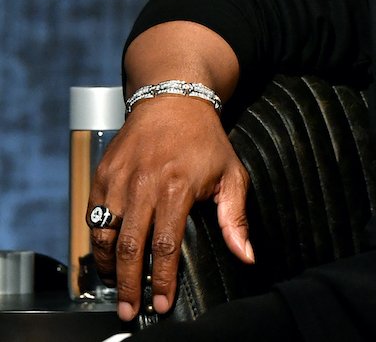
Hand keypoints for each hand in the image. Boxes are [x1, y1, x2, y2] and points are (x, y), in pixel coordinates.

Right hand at [87, 97, 252, 321]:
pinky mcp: (102, 176)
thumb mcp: (231, 174)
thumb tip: (247, 255)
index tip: (160, 302)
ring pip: (104, 236)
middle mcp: (143, 186)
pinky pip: (93, 217)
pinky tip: (108, 255)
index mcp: (176, 188)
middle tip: (130, 309)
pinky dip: (98, 241)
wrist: (173, 101)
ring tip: (118, 286)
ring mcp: (118, 181)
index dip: (161, 280)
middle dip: (129, 285)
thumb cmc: (205, 140)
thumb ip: (235, 218)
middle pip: (129, 248)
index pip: (164, 246)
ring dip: (109, 267)